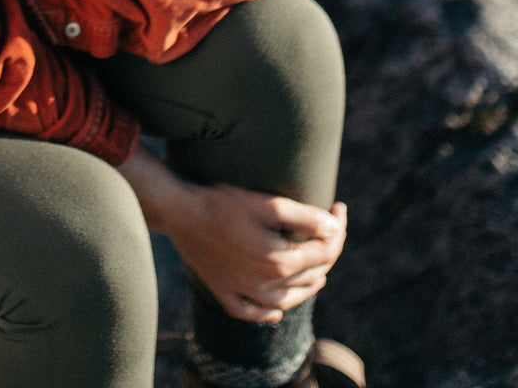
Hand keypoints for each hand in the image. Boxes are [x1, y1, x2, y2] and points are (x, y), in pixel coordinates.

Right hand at [117, 145, 346, 323]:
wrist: (178, 212)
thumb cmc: (222, 202)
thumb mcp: (266, 203)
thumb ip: (303, 217)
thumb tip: (334, 227)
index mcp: (278, 261)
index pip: (323, 251)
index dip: (337, 229)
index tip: (339, 206)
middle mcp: (264, 284)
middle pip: (309, 275)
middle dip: (327, 252)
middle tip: (332, 230)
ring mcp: (242, 291)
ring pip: (285, 300)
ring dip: (307, 287)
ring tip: (318, 273)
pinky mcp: (223, 291)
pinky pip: (250, 312)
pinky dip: (267, 314)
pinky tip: (276, 311)